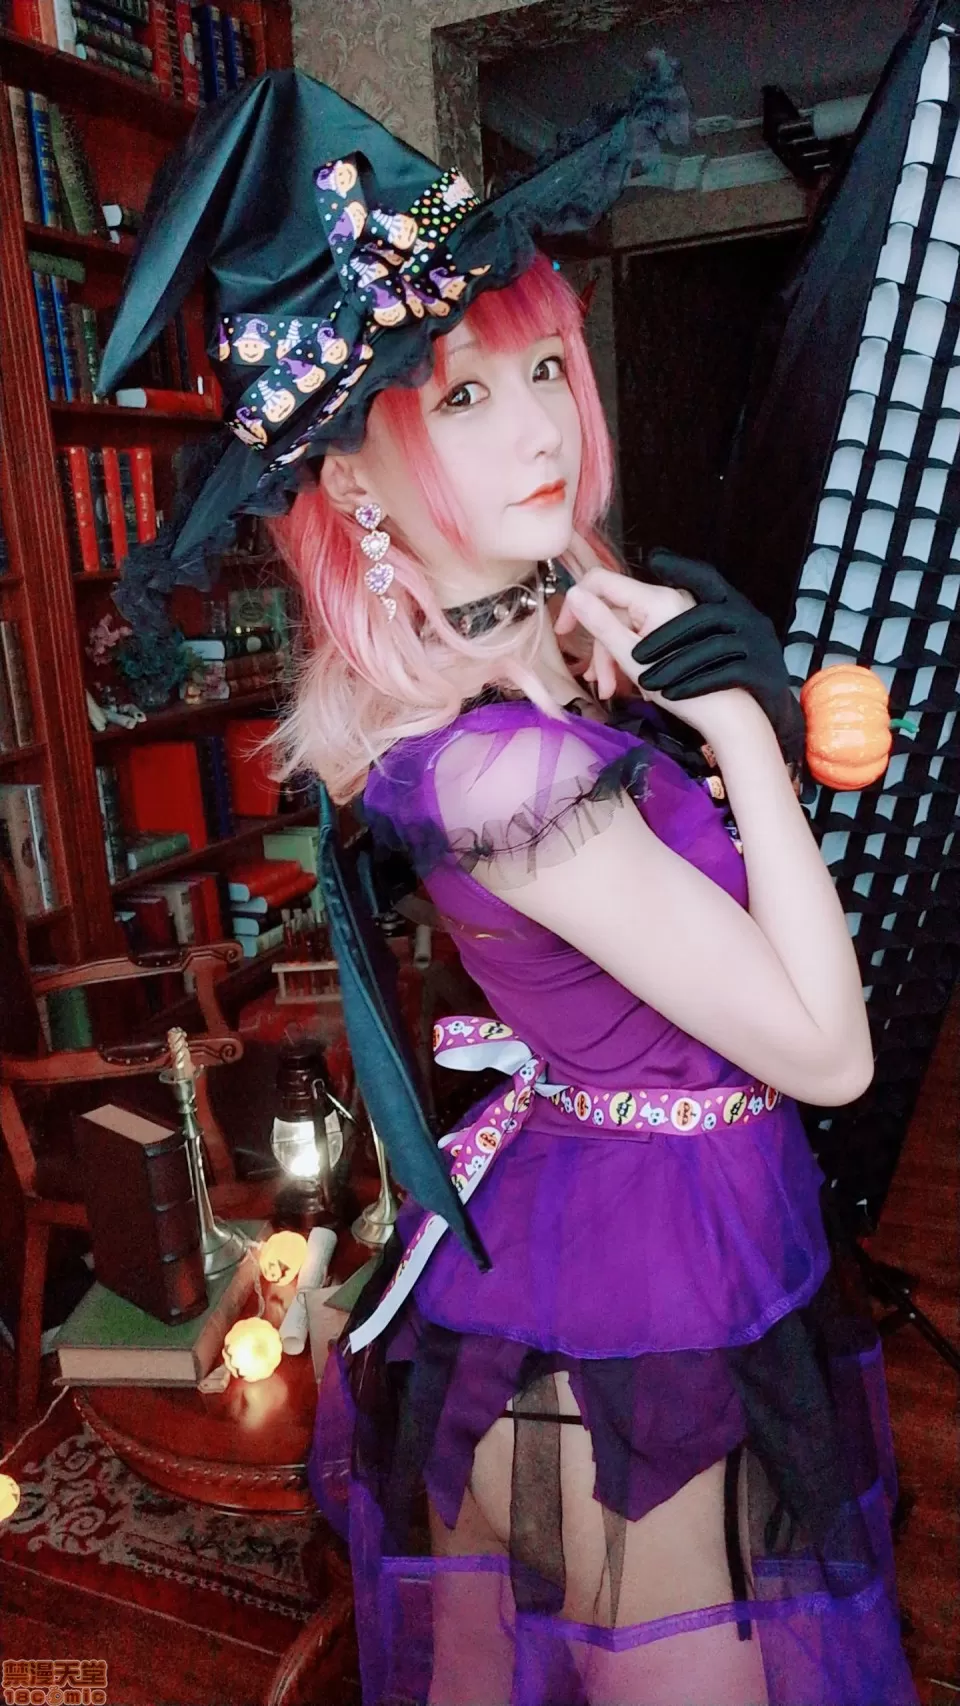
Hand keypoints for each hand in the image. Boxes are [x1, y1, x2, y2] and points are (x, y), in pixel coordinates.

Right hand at [556, 566, 755, 740]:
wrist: (724, 712)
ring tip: (610, 689)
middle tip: (597, 682)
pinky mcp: (676, 630)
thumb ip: (600, 623)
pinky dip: (628, 658)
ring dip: (611, 658)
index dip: (576, 603)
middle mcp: (664, 598)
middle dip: (599, 648)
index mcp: (654, 598)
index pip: (600, 582)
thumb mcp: (630, 656)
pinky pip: (641, 636)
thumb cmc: (678, 687)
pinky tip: (626, 683)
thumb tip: (573, 593)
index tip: (564, 632)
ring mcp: (671, 614)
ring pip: (625, 628)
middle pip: (612, 612)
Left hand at [632, 549, 804, 763]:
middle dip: (665, 636)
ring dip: (675, 665)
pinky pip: (727, 674)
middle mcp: (749, 618)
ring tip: (646, 683)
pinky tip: (671, 696)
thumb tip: (649, 578)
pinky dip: (695, 684)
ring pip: (712, 648)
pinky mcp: (764, 672)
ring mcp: (759, 645)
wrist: (762, 714)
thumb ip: (683, 615)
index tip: (654, 560)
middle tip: (633, 655)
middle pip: (703, 616)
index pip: (708, 578)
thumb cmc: (728, 668)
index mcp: (732, 604)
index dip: (683, 568)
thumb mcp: (711, 636)